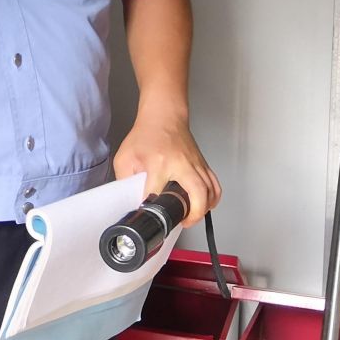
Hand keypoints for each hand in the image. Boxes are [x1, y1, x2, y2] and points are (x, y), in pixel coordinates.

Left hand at [113, 109, 220, 225]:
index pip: (156, 193)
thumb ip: (125, 179)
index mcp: (159, 163)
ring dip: (203, 209)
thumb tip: (130, 199)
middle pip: (197, 195)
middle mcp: (181, 165)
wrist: (164, 117)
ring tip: (191, 217)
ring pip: (210, 192)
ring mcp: (196, 165)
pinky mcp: (203, 165)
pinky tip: (205, 206)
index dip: (151, 208)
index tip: (148, 215)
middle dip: (192, 215)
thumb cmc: (145, 136)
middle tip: (182, 222)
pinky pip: (215, 185)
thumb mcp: (126, 157)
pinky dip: (214, 198)